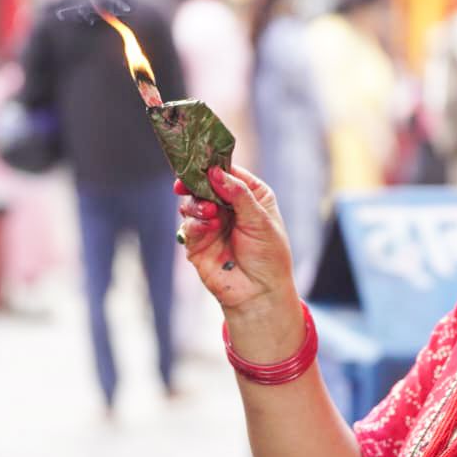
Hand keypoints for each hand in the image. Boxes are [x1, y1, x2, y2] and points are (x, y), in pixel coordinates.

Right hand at [176, 165, 294, 311]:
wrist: (259, 294)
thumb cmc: (269, 257)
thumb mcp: (260, 221)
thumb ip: (238, 195)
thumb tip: (215, 172)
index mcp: (250, 196)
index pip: (228, 173)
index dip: (215, 166)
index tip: (203, 162)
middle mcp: (229, 206)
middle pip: (205, 184)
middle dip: (196, 182)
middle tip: (187, 182)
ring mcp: (212, 223)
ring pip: (193, 202)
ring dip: (198, 204)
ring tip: (211, 213)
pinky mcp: (198, 242)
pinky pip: (189, 224)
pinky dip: (196, 223)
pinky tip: (209, 227)